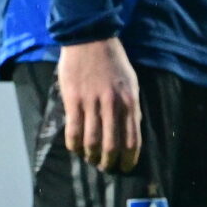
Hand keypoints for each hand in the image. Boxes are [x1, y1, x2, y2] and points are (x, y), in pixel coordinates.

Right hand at [56, 37, 141, 171]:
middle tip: (106, 167)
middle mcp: (113, 104)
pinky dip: (74, 145)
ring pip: (92, 141)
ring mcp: (92, 103)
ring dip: (92, 156)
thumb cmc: (113, 61)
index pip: (132, 139)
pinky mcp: (73, 100)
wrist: (90, 38)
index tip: (125, 167)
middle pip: (112, 145)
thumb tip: (132, 129)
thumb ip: (132, 106)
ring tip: (91, 160)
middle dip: (109, 162)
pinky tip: (76, 149)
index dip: (129, 158)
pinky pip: (74, 131)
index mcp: (130, 101)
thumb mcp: (131, 82)